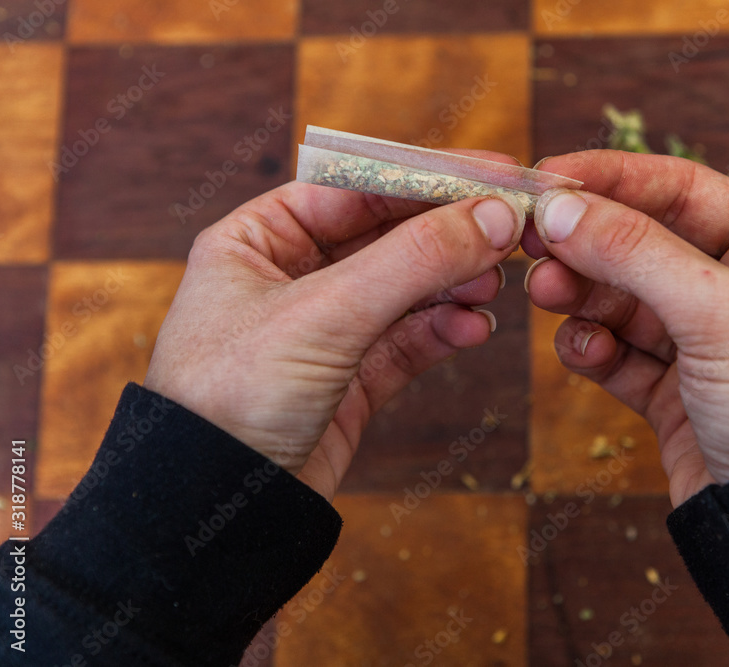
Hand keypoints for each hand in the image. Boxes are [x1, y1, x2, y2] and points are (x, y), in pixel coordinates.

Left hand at [144, 163, 524, 501]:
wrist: (216, 508)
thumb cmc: (232, 397)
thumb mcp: (325, 313)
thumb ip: (413, 259)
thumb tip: (492, 215)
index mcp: (256, 240)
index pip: (355, 185)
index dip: (427, 176)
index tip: (494, 173)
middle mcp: (289, 278)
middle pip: (388, 235)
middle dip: (449, 233)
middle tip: (512, 229)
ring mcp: (323, 330)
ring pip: (406, 288)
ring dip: (453, 282)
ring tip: (492, 285)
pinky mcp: (350, 380)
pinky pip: (410, 340)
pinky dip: (444, 330)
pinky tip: (474, 327)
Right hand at [525, 151, 728, 506]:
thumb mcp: (721, 313)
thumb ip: (636, 251)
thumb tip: (558, 207)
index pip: (683, 190)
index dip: (612, 178)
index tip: (547, 175)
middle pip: (643, 243)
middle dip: (587, 243)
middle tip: (532, 243)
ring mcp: (705, 344)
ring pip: (622, 299)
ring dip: (580, 294)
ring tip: (545, 295)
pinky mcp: (673, 394)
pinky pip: (617, 352)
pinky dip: (592, 347)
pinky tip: (582, 351)